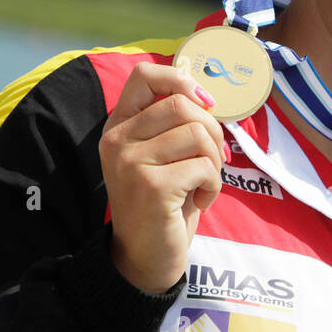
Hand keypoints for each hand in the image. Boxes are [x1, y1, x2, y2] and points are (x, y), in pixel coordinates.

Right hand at [99, 62, 227, 293]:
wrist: (146, 256)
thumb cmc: (165, 201)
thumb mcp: (164, 154)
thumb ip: (174, 121)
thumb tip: (200, 84)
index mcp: (119, 125)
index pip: (145, 75)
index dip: (182, 80)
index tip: (204, 103)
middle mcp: (117, 140)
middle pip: (182, 104)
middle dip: (212, 131)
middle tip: (211, 160)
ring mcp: (130, 163)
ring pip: (197, 133)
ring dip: (214, 161)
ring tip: (204, 183)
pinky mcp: (151, 187)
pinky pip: (203, 166)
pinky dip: (213, 185)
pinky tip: (200, 201)